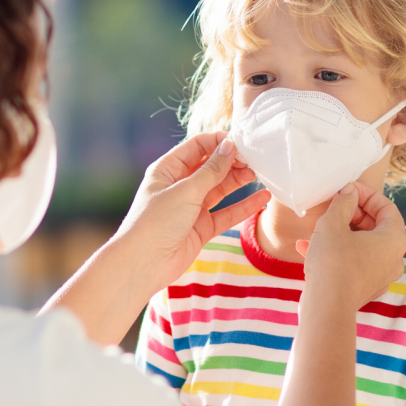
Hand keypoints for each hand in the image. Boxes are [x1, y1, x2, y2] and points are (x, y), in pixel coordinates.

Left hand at [118, 131, 271, 288]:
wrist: (143, 264)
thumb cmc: (155, 222)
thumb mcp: (184, 191)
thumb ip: (210, 170)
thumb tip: (229, 146)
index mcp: (167, 170)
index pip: (197, 147)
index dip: (218, 142)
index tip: (241, 142)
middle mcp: (179, 186)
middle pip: (210, 167)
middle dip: (232, 162)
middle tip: (255, 159)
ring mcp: (191, 207)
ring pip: (220, 189)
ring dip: (239, 181)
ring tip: (260, 173)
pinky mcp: (201, 228)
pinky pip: (226, 213)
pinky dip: (243, 206)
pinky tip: (262, 198)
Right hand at [297, 181, 405, 309]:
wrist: (326, 307)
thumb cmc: (333, 262)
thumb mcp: (333, 224)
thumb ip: (343, 203)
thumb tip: (349, 192)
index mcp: (394, 240)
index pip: (387, 207)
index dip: (366, 194)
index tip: (347, 189)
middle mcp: (393, 259)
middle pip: (376, 227)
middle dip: (353, 213)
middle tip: (334, 205)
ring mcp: (379, 276)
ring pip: (361, 246)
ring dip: (340, 232)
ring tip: (318, 226)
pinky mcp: (363, 289)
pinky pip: (351, 263)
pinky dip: (334, 253)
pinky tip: (306, 247)